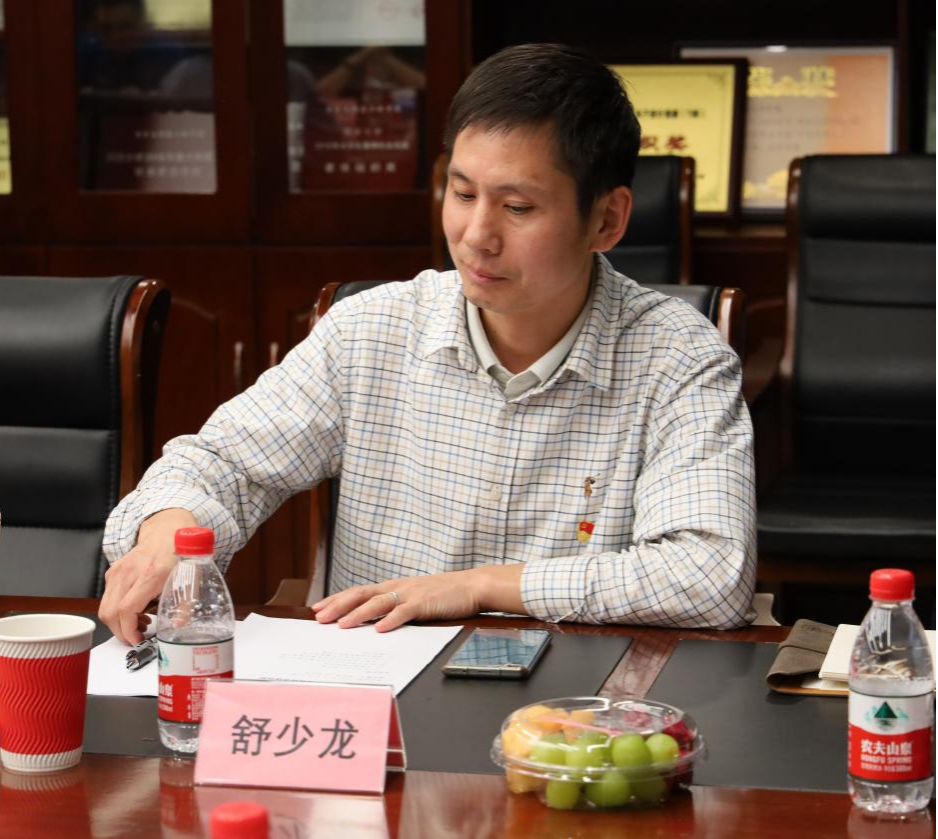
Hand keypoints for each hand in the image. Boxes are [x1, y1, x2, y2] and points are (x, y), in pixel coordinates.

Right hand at [98, 508, 196, 644]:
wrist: (168, 530)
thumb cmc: (180, 553)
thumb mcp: (191, 580)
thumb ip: (184, 606)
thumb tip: (176, 629)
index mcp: (150, 575)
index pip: (126, 609)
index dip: (128, 630)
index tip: (137, 640)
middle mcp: (130, 572)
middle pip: (111, 612)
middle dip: (121, 632)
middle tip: (137, 638)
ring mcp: (119, 570)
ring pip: (105, 607)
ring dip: (118, 622)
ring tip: (139, 623)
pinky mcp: (114, 571)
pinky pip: (107, 598)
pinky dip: (116, 610)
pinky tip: (135, 609)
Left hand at [311, 565, 523, 631]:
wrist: (472, 585)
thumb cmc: (443, 594)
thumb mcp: (414, 597)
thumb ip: (395, 606)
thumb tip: (372, 621)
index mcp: (393, 586)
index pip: (359, 591)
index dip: (337, 599)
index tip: (317, 608)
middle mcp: (398, 587)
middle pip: (361, 594)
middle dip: (338, 606)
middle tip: (319, 618)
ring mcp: (411, 594)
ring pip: (378, 603)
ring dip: (358, 614)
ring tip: (342, 625)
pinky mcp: (425, 603)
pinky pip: (404, 612)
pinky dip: (390, 620)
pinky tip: (379, 629)